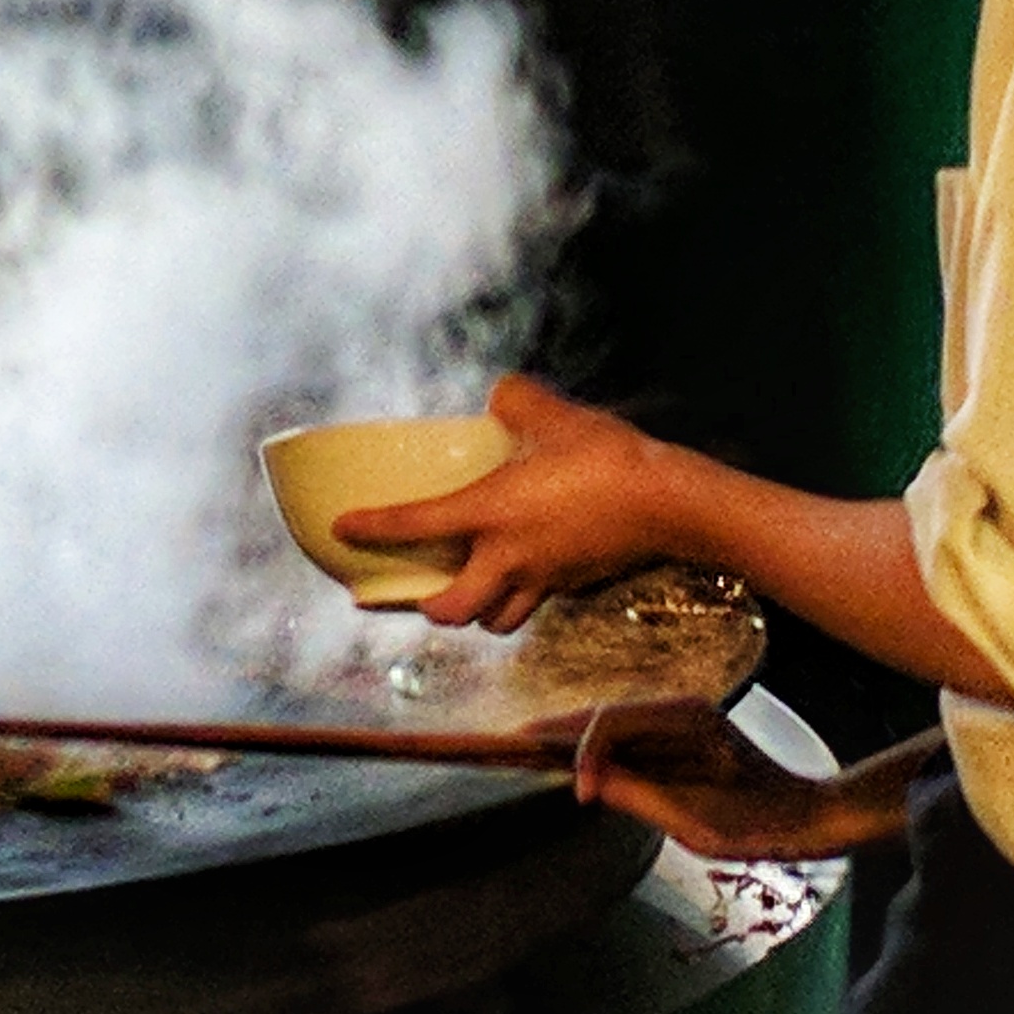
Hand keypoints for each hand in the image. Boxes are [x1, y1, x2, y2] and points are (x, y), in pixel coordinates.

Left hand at [332, 372, 684, 632]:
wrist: (669, 502)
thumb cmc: (608, 458)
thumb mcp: (555, 416)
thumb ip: (517, 401)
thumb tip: (500, 394)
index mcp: (492, 513)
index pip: (417, 525)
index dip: (374, 528)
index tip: (343, 529)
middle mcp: (510, 556)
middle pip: (452, 611)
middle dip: (427, 608)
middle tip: (415, 593)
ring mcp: (544, 577)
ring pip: (496, 619)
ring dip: (476, 611)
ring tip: (469, 589)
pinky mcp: (574, 585)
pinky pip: (536, 603)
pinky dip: (520, 597)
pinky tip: (524, 573)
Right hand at [516, 697, 851, 858]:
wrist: (810, 816)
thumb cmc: (760, 825)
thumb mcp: (696, 823)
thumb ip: (639, 796)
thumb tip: (587, 780)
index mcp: (686, 720)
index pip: (613, 721)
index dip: (585, 752)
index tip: (577, 794)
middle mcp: (681, 709)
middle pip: (606, 712)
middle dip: (560, 729)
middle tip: (511, 742)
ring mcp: (682, 721)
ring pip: (615, 721)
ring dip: (575, 736)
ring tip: (531, 750)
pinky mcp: (683, 738)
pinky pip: (631, 736)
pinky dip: (599, 747)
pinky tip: (575, 761)